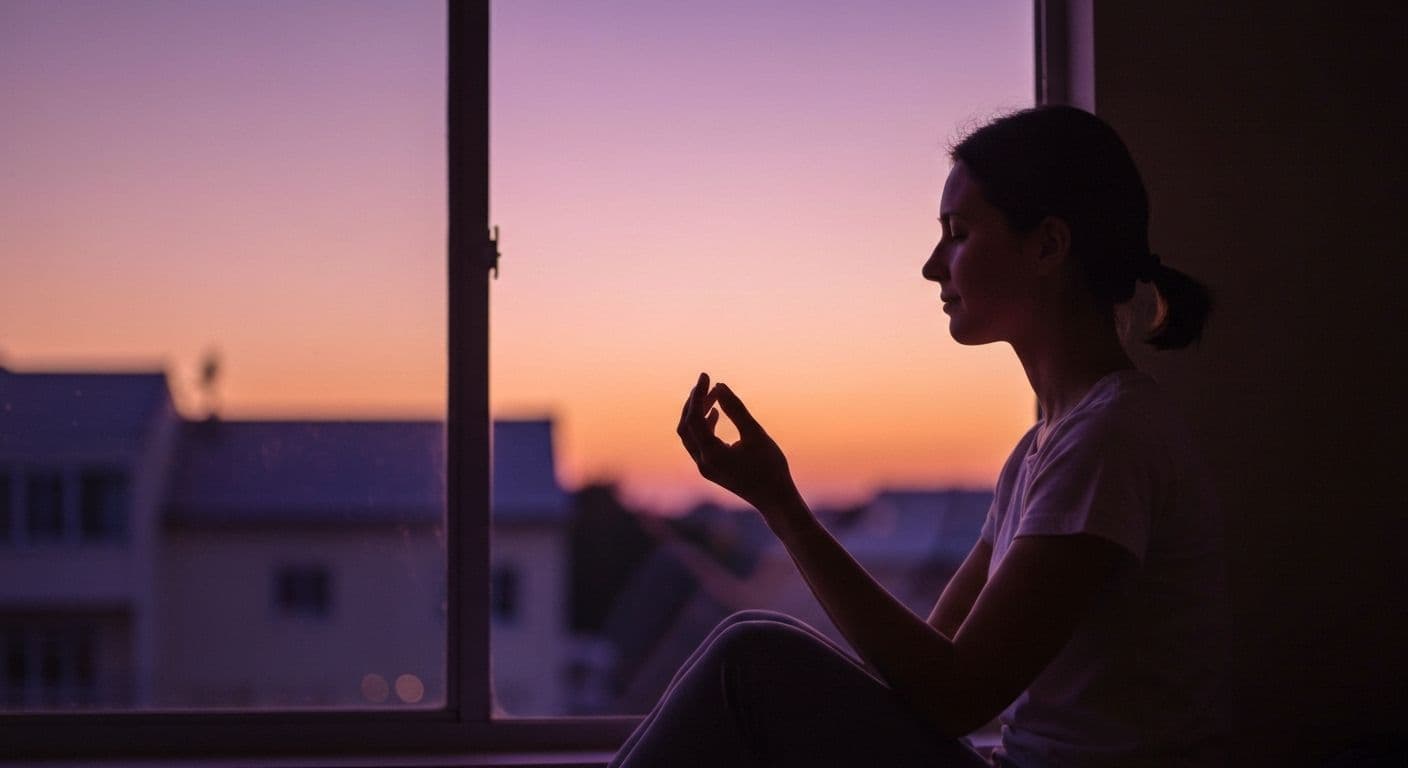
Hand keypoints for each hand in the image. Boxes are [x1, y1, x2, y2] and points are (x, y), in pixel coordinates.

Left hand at [676, 372, 800, 513]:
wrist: (776, 500)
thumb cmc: (770, 467)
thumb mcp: (755, 433)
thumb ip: (736, 409)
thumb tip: (719, 385)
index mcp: (712, 455)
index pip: (694, 418)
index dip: (698, 394)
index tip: (706, 375)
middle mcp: (703, 463)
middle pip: (686, 427)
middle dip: (694, 403)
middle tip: (707, 383)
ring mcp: (705, 468)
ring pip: (689, 436)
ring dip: (697, 414)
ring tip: (712, 396)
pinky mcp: (711, 470)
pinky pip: (698, 443)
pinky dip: (703, 426)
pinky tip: (715, 415)